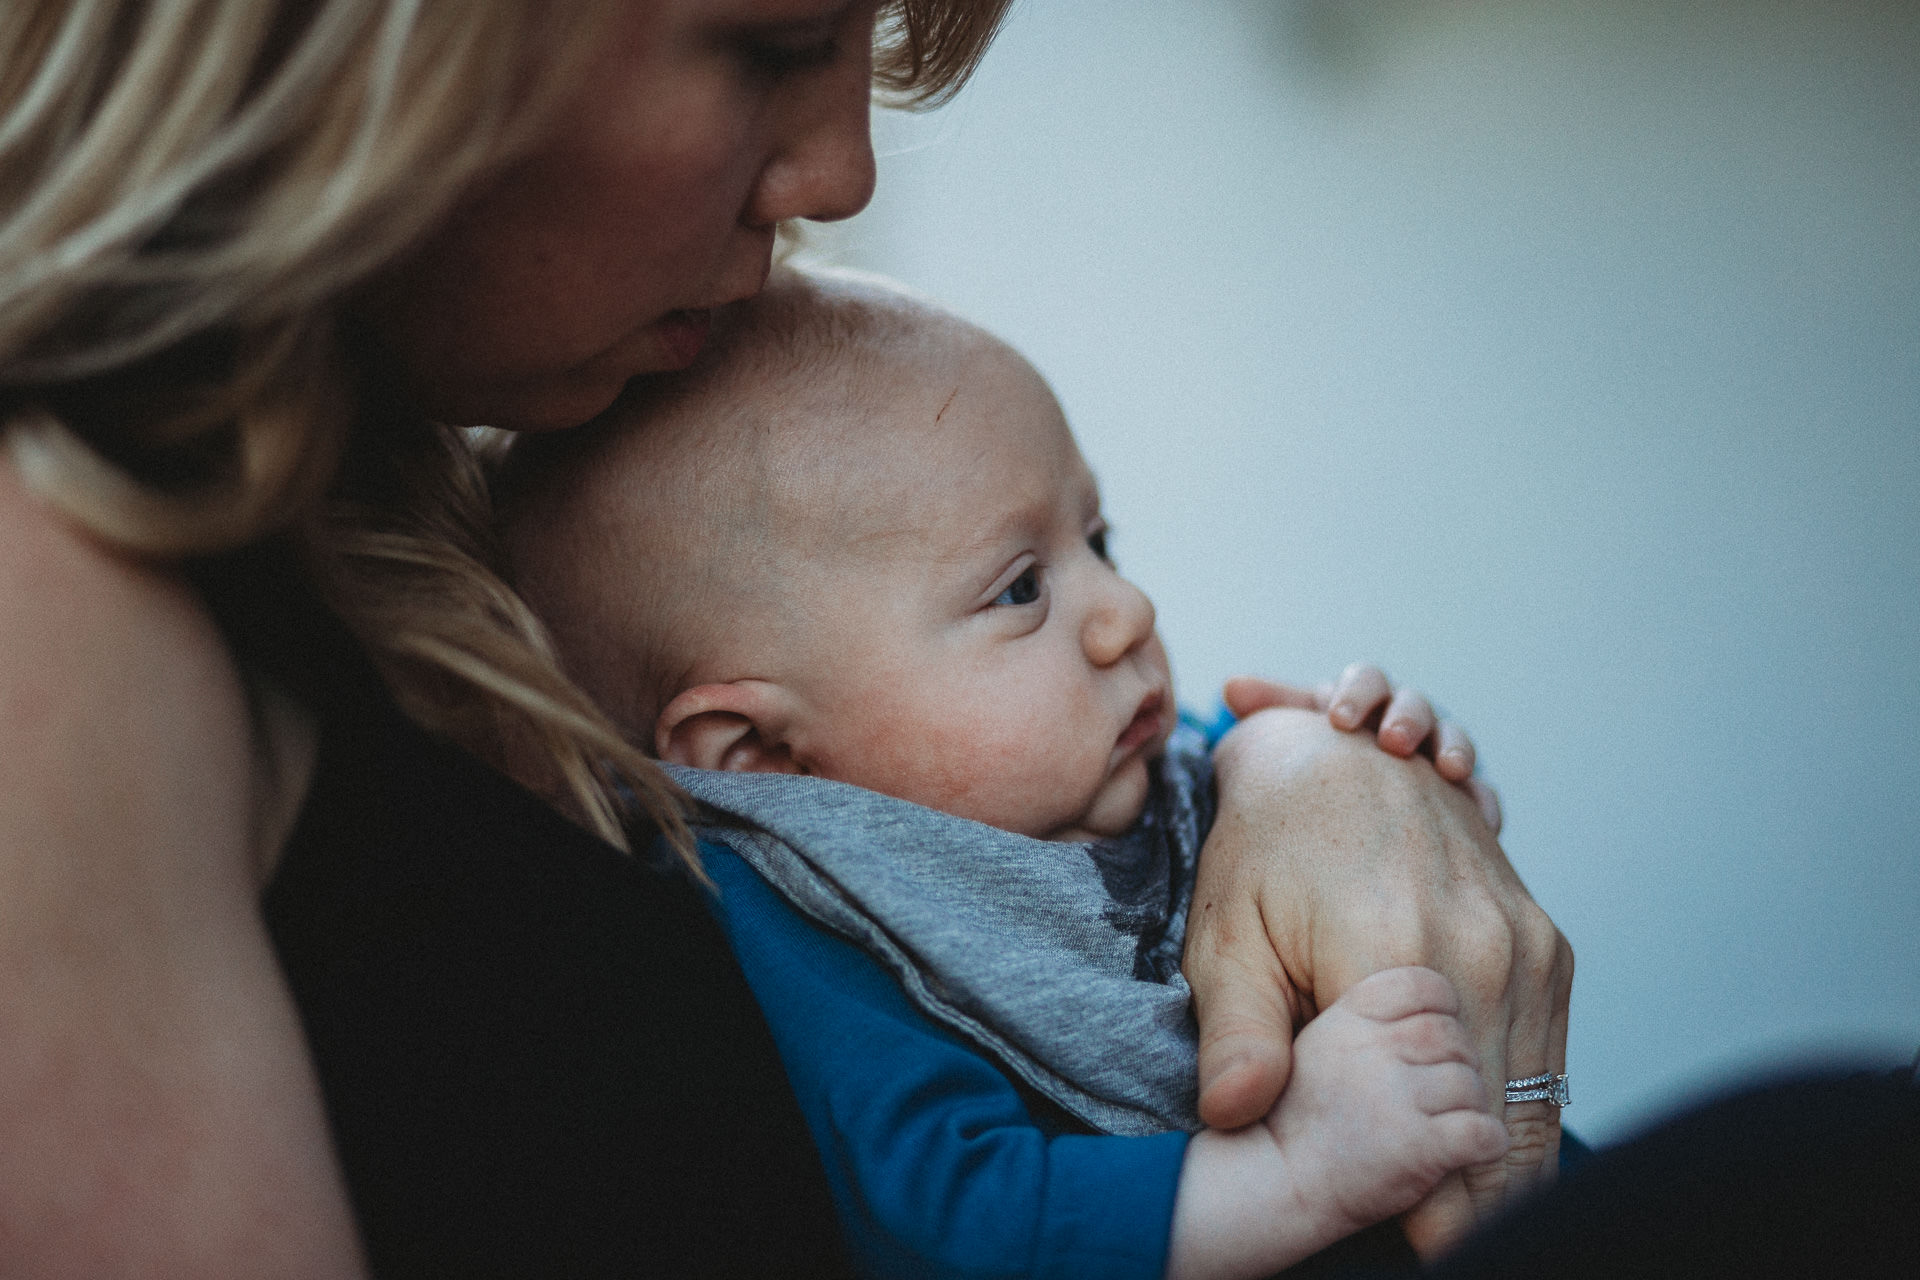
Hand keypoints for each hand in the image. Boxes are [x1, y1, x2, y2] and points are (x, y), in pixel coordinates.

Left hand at [1183, 708, 1572, 1256]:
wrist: (1330, 751)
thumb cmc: (1263, 846)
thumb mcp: (1227, 934)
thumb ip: (1236, 1032)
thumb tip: (1231, 1115)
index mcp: (1404, 956)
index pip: (1437, 1121)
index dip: (1436, 1203)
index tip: (1423, 1253)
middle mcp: (1486, 951)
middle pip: (1504, 1119)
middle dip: (1482, 1198)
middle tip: (1456, 1250)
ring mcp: (1527, 942)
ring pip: (1540, 1090)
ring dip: (1514, 1160)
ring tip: (1482, 1224)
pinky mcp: (1544, 939)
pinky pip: (1550, 1048)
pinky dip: (1529, 1105)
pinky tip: (1501, 1156)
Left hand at [1222, 664, 1501, 834]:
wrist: (1345, 822)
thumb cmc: (1312, 766)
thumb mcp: (1291, 735)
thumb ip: (1269, 710)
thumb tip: (1230, 686)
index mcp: (1361, 702)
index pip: (1364, 681)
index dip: (1355, 693)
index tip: (1337, 718)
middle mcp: (1401, 721)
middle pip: (1413, 704)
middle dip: (1406, 716)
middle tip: (1392, 741)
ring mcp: (1434, 757)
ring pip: (1452, 740)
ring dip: (1452, 747)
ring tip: (1448, 770)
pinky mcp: (1463, 800)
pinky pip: (1480, 795)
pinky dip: (1482, 801)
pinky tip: (1483, 819)